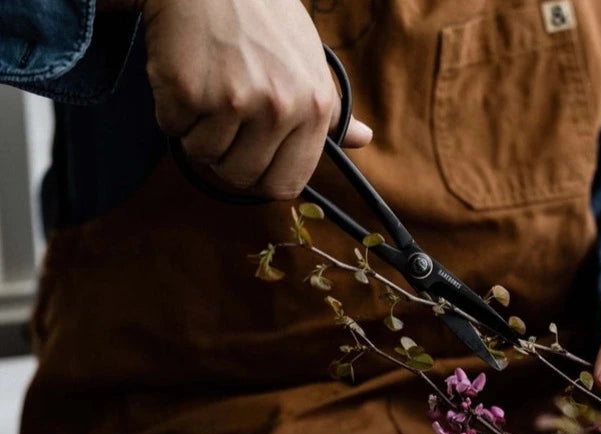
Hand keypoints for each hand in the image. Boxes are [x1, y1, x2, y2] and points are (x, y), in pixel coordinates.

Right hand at [140, 0, 372, 197]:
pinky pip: (173, 128)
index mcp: (313, 108)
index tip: (253, 160)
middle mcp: (279, 108)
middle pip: (242, 177)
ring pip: (204, 155)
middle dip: (226, 158)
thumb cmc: (265, 18)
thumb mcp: (312, 63)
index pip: (286, 184)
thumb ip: (332, 112)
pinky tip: (185, 75)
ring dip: (197, 131)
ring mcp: (234, 100)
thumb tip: (363, 140)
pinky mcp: (190, 90)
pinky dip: (172, 109)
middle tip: (223, 120)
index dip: (263, 178)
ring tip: (207, 90)